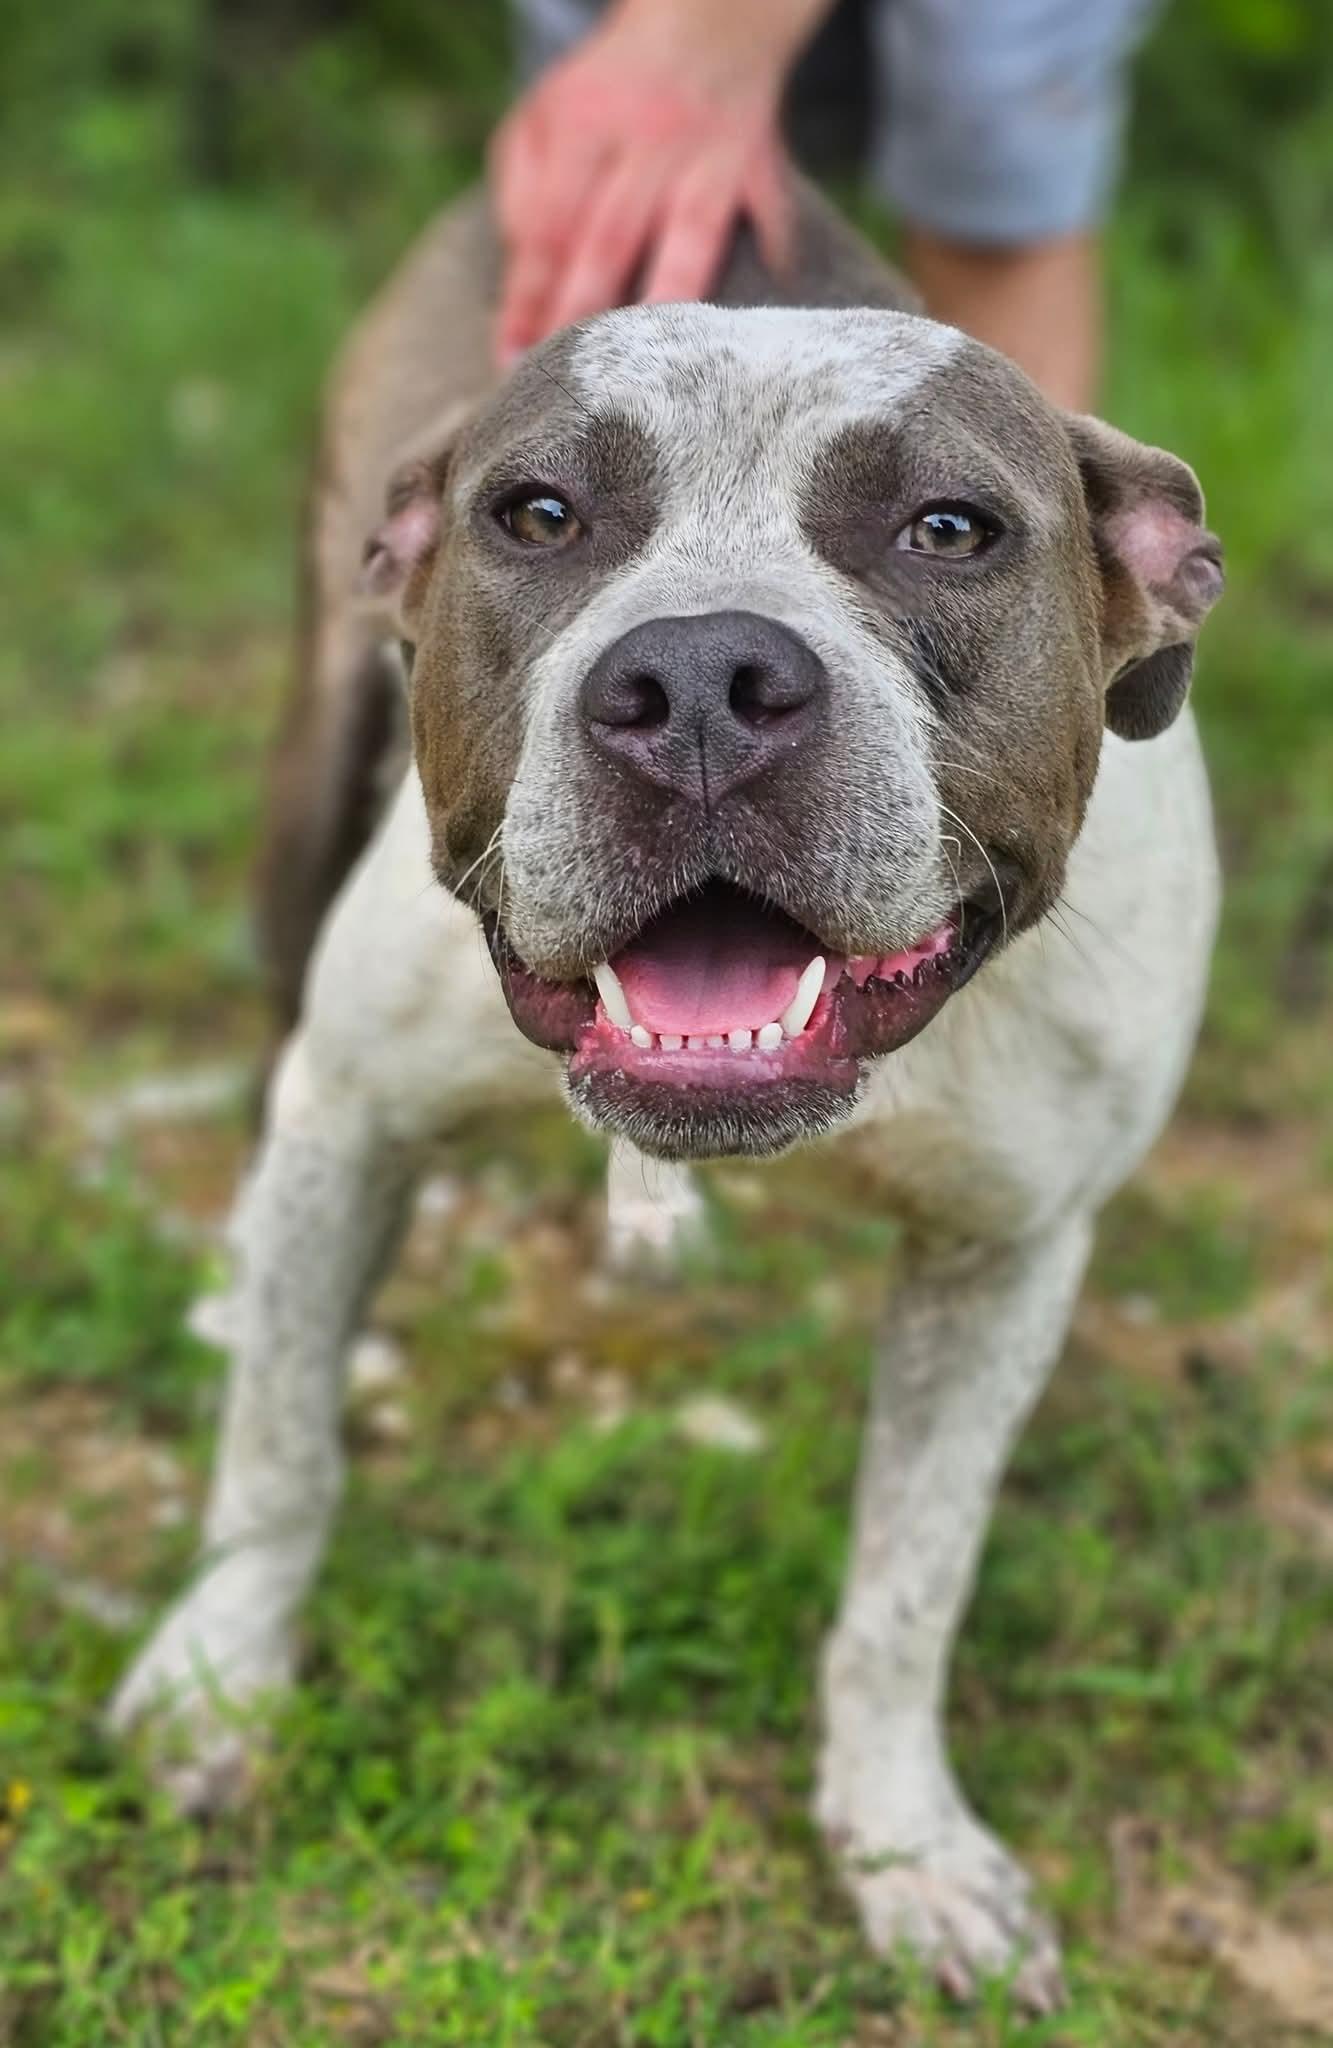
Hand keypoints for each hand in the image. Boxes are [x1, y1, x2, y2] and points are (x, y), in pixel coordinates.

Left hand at [491, 0, 821, 365]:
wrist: (705, 25)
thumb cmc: (610, 92)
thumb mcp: (544, 115)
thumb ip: (522, 188)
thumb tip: (520, 272)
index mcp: (582, 123)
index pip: (547, 224)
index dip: (528, 295)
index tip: (511, 358)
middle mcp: (647, 136)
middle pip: (610, 238)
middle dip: (582, 315)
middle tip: (565, 386)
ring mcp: (709, 153)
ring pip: (687, 240)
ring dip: (663, 305)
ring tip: (645, 376)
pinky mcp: (760, 165)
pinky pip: (768, 218)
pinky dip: (770, 262)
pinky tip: (748, 325)